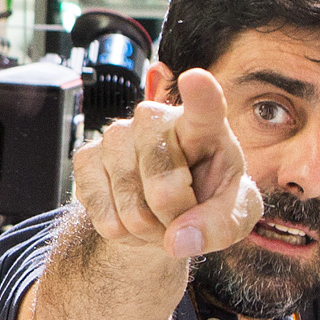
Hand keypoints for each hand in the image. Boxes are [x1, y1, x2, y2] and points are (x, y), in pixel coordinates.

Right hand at [72, 67, 261, 265]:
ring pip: (132, 209)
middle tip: (183, 216)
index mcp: (203, 125)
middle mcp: (155, 119)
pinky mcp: (85, 157)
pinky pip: (104, 216)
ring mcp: (115, 134)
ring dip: (148, 231)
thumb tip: (179, 241)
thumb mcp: (234, 215)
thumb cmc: (207, 197)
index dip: (200, 95)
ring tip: (158, 217)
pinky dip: (121, 233)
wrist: (162, 205)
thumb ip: (221, 226)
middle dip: (176, 219)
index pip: (204, 107)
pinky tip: (130, 217)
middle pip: (165, 188)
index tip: (196, 78)